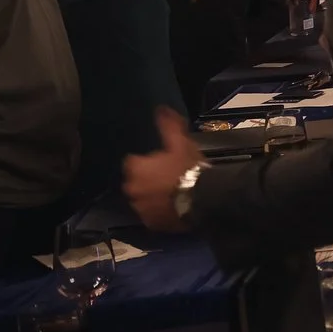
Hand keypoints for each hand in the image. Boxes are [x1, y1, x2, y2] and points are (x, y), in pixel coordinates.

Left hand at [123, 108, 202, 231]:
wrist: (201, 198)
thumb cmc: (188, 168)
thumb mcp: (181, 143)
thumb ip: (168, 126)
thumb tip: (160, 108)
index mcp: (135, 168)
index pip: (133, 162)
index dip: (147, 163)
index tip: (162, 163)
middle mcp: (131, 188)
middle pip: (136, 182)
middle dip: (147, 180)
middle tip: (168, 179)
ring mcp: (139, 207)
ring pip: (143, 199)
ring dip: (152, 197)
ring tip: (172, 195)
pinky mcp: (150, 223)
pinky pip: (151, 216)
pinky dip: (158, 212)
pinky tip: (173, 208)